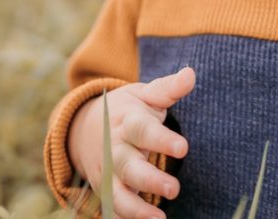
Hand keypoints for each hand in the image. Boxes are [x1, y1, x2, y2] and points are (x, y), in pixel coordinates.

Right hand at [68, 66, 194, 218]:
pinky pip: (112, 208)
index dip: (161, 139)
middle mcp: (114, 148)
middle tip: (173, 188)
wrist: (87, 126)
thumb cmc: (128, 110)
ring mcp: (107, 171)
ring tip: (159, 218)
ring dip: (136, 208)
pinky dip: (124, 218)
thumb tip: (190, 74)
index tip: (183, 148)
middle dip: (148, 179)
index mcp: (126, 121)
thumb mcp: (145, 95)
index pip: (142, 130)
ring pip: (117, 192)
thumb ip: (168, 89)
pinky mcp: (104, 189)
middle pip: (127, 166)